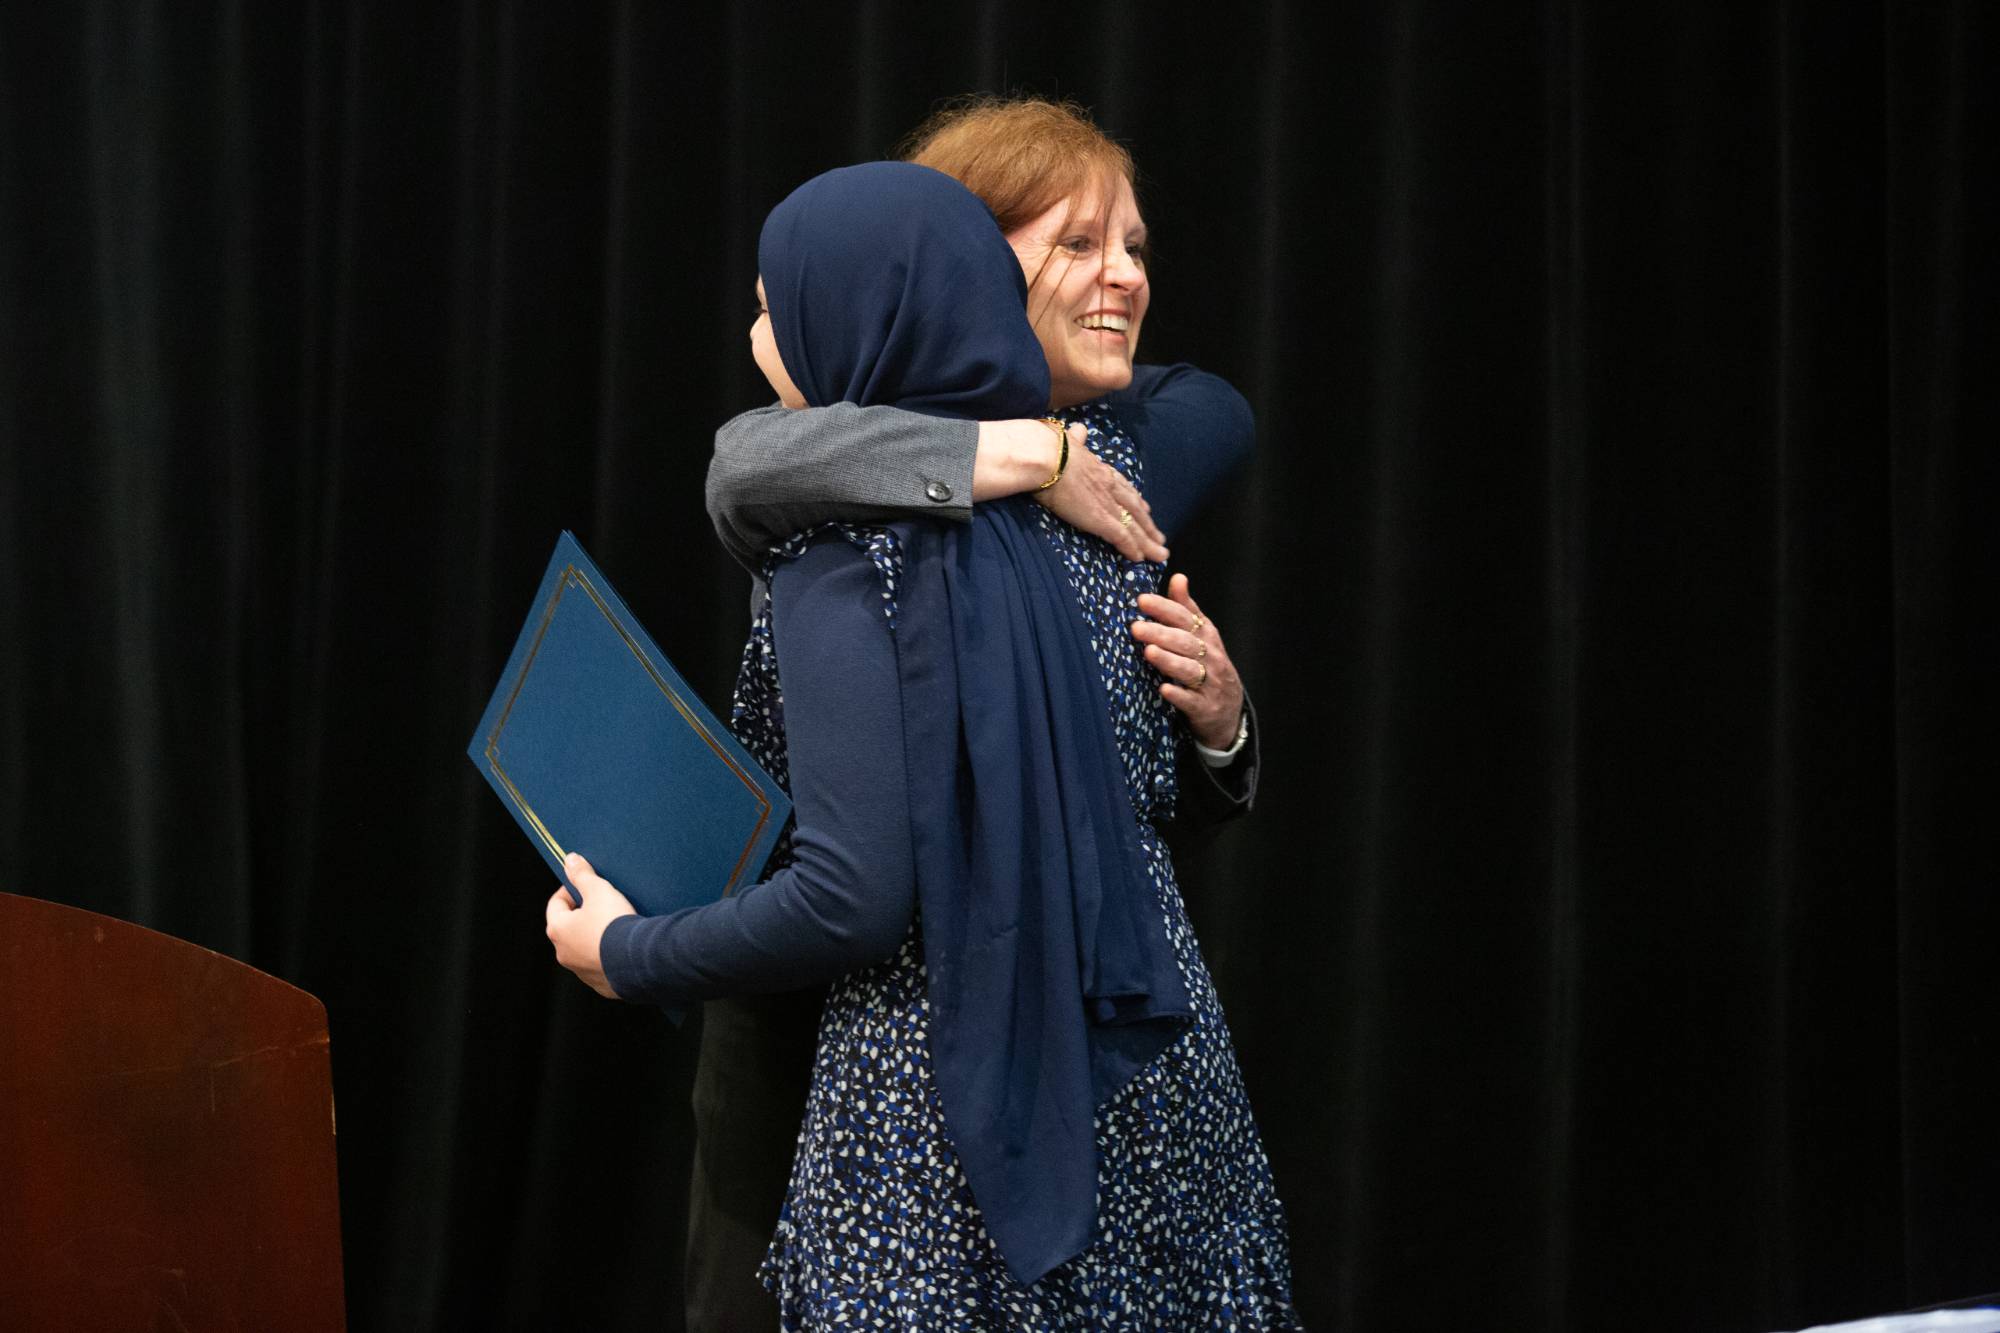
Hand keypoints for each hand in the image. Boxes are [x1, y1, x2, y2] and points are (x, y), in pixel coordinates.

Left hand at [544, 851, 637, 998]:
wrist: (638, 960)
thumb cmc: (614, 923)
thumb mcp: (599, 890)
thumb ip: (582, 875)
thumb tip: (570, 860)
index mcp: (558, 930)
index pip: (556, 904)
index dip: (570, 890)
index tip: (585, 885)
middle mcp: (564, 954)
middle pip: (569, 928)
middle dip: (583, 914)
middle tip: (603, 904)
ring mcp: (582, 972)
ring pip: (585, 949)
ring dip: (595, 937)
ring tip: (617, 926)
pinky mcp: (602, 985)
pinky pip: (602, 966)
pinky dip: (609, 956)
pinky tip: (624, 947)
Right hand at [972, 418, 1168, 562]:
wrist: (1046, 457)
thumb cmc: (1050, 448)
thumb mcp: (1067, 439)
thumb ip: (1075, 438)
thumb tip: (1078, 428)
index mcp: (1100, 468)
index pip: (1123, 486)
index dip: (1136, 499)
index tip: (1146, 507)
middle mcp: (1109, 486)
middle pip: (1135, 508)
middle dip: (1149, 525)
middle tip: (1160, 538)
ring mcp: (1106, 503)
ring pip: (1134, 526)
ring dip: (1148, 542)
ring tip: (1161, 554)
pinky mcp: (1100, 518)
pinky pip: (1121, 536)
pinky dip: (1131, 548)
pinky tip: (1139, 558)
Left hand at [1131, 573, 1243, 748]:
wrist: (1229, 712)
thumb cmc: (1209, 667)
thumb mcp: (1203, 637)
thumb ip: (1188, 609)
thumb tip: (1178, 577)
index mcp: (1207, 637)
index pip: (1186, 618)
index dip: (1165, 609)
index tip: (1142, 600)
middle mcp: (1211, 658)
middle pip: (1185, 643)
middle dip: (1161, 634)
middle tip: (1135, 628)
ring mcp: (1210, 684)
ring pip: (1189, 670)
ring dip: (1169, 661)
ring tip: (1149, 652)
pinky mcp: (1205, 708)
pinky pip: (1192, 701)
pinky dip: (1178, 695)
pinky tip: (1163, 690)